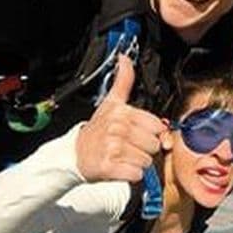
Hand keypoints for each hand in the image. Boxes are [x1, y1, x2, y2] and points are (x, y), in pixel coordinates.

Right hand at [75, 55, 166, 182]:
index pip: (157, 126)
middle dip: (144, 149)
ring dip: (137, 162)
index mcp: (122, 112)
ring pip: (147, 161)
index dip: (150, 132)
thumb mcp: (110, 102)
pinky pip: (136, 174)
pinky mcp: (109, 167)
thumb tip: (124, 58)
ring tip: (123, 156)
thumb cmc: (97, 130)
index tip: (138, 133)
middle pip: (154, 145)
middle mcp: (117, 128)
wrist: (75, 154)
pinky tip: (119, 167)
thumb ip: (123, 81)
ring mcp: (113, 148)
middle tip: (129, 146)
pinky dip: (131, 174)